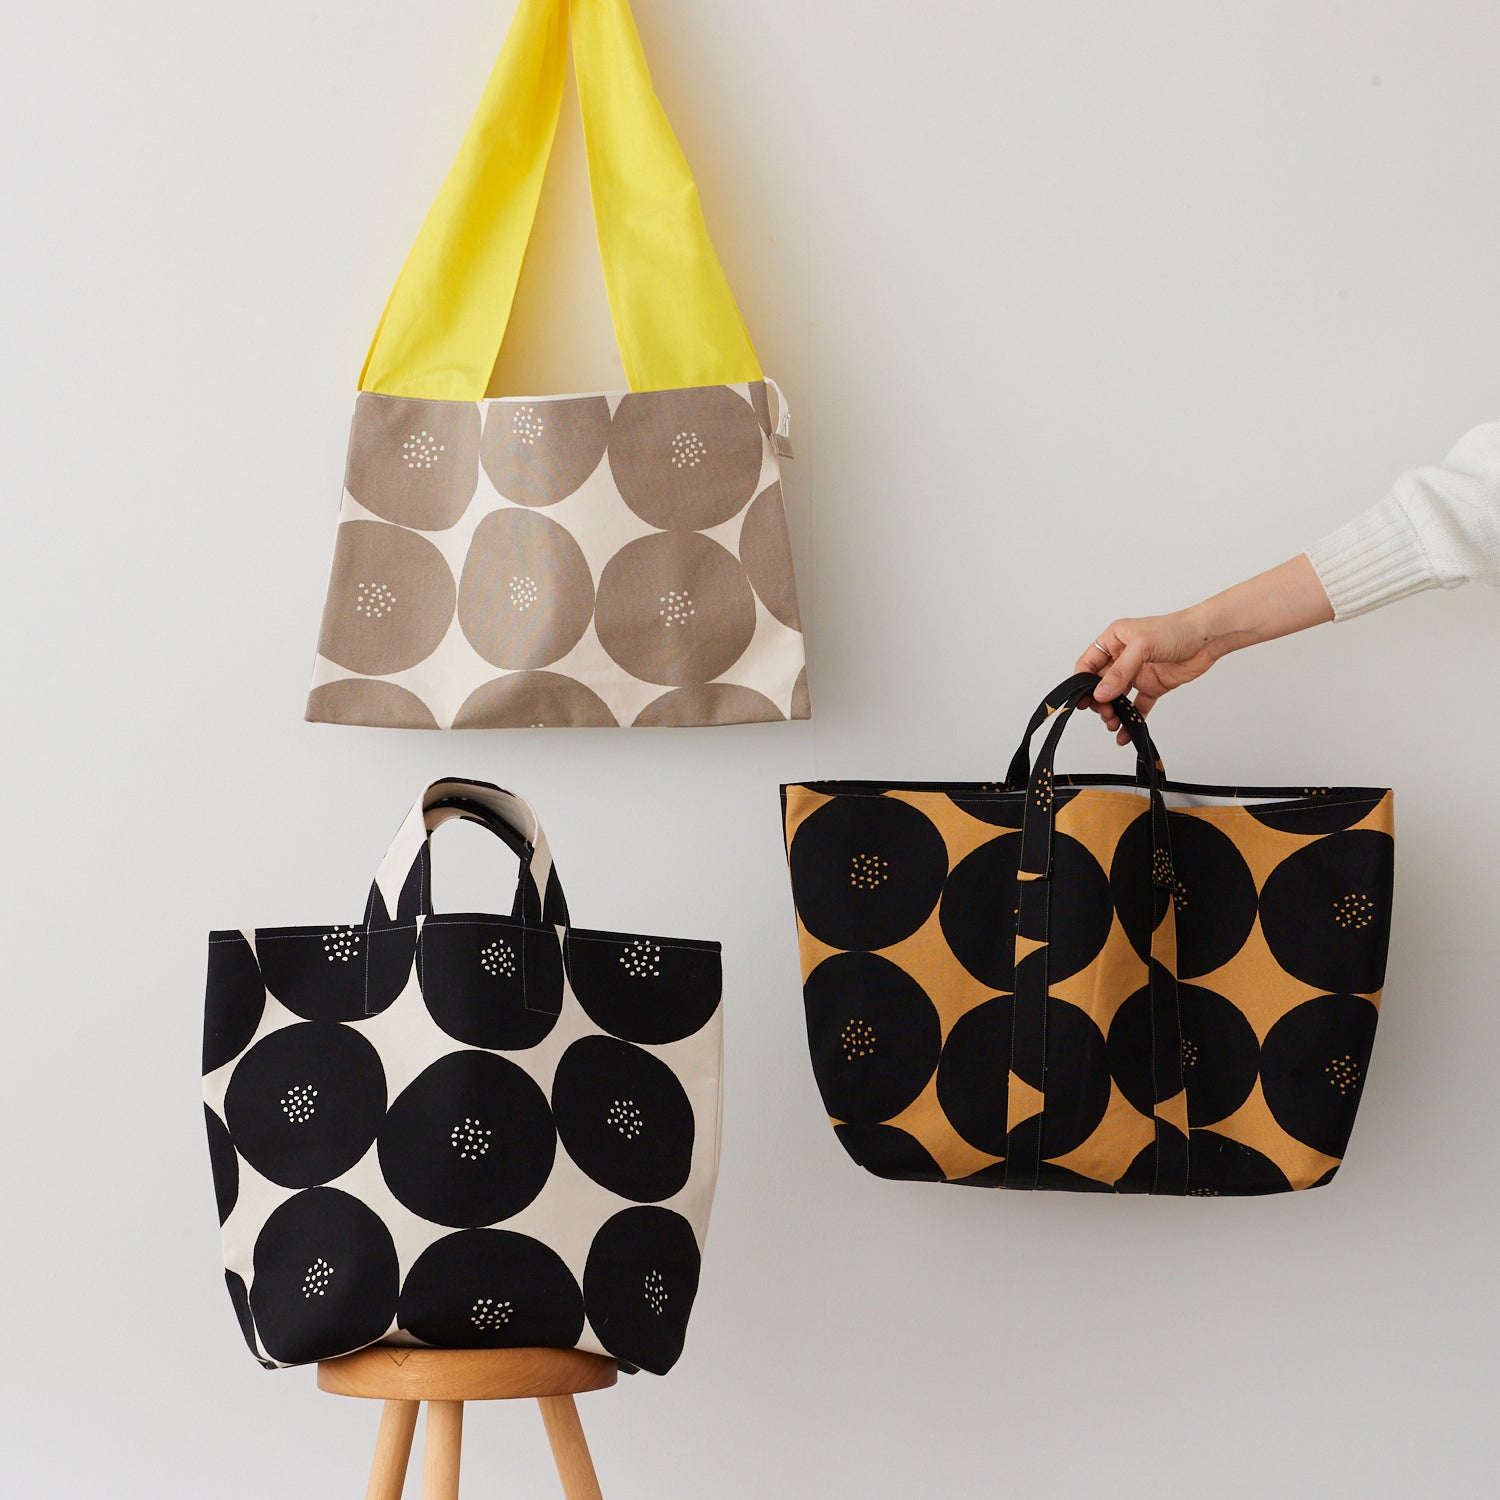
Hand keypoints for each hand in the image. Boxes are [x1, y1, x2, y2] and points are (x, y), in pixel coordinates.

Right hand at [1075, 614, 1219, 742]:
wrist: (1208, 638)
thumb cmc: (1176, 629)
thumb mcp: (1142, 646)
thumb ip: (1120, 671)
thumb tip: (1100, 693)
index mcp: (1114, 640)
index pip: (1088, 664)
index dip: (1082, 682)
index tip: (1083, 700)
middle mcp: (1122, 657)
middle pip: (1100, 684)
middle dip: (1099, 701)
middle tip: (1105, 713)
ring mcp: (1137, 673)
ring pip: (1117, 698)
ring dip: (1113, 712)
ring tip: (1114, 723)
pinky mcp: (1152, 686)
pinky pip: (1137, 706)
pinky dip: (1131, 719)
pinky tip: (1126, 732)